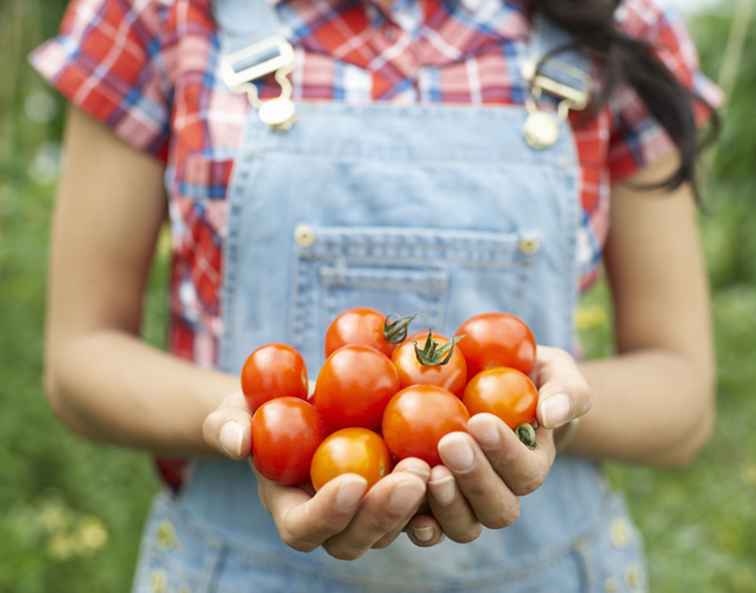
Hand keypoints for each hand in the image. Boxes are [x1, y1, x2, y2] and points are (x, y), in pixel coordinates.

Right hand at [202, 393, 430, 558]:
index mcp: (290, 509)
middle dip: (383, 514)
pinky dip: (440, 493)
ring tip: (435, 464)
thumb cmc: (264, 409)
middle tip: (411, 476)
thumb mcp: (238, 408)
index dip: (327, 513)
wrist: (304, 404)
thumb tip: (238, 441)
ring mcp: (367, 511)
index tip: (351, 480)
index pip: (304, 529)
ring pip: (395, 528)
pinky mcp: (397, 493)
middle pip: (356, 539)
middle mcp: (332, 522)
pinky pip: (422, 508)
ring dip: (418, 504)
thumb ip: (229, 424)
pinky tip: (454, 463)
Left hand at [405, 345, 591, 545]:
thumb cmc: (525, 374)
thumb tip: (551, 415)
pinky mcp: (430, 501)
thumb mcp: (554, 371)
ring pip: (464, 525)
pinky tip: (399, 495)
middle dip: (474, 478)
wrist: (485, 384)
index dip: (504, 452)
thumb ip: (566, 390)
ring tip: (427, 469)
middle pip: (497, 508)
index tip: (480, 420)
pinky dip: (416, 521)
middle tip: (450, 442)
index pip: (525, 472)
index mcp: (531, 464)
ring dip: (447, 503)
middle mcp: (500, 492)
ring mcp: (464, 502)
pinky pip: (427, 525)